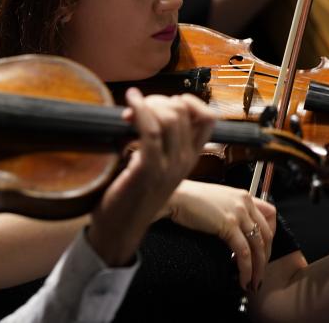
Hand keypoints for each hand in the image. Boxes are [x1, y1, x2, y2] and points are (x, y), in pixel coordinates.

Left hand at [86, 89, 215, 266]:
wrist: (120, 228)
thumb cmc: (131, 193)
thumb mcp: (153, 165)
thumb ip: (159, 141)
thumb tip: (146, 109)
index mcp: (189, 158)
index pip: (208, 118)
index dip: (188, 101)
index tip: (162, 104)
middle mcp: (185, 161)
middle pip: (184, 111)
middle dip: (160, 100)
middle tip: (139, 109)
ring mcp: (169, 166)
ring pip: (170, 117)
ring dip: (149, 104)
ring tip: (131, 110)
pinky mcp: (149, 169)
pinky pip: (151, 130)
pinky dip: (140, 110)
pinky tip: (130, 102)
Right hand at [166, 179, 275, 292]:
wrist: (176, 196)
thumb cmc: (189, 198)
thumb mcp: (217, 200)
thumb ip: (230, 211)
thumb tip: (235, 231)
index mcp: (243, 196)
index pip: (270, 215)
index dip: (270, 235)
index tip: (264, 248)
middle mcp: (245, 203)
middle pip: (267, 234)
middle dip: (266, 256)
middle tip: (260, 270)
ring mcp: (238, 213)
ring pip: (259, 246)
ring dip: (258, 268)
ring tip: (254, 281)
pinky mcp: (229, 225)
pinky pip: (244, 252)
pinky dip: (246, 268)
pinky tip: (243, 277)